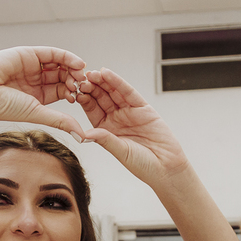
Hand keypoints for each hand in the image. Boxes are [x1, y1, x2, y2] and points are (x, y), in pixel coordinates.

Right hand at [0, 46, 88, 137]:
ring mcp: (32, 66)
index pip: (62, 91)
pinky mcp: (29, 53)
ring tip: (82, 76)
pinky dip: (67, 57)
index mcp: (38, 96)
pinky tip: (78, 64)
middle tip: (85, 86)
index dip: (74, 93)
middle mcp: (36, 80)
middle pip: (63, 77)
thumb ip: (61, 120)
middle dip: (76, 81)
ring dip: (73, 69)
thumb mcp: (37, 113)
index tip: (84, 98)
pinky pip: (52, 53)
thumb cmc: (1, 106)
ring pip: (60, 64)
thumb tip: (82, 136)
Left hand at [76, 68, 190, 183]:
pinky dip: (118, 82)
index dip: (84, 100)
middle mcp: (116, 118)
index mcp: (106, 129)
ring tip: (93, 73)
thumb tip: (84, 134)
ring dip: (103, 81)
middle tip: (81, 77)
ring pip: (113, 92)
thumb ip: (104, 139)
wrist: (166, 168)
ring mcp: (129, 112)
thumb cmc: (142, 164)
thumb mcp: (120, 151)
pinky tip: (108, 73)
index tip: (74, 91)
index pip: (92, 110)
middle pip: (101, 98)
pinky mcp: (143, 108)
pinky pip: (128, 92)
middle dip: (92, 87)